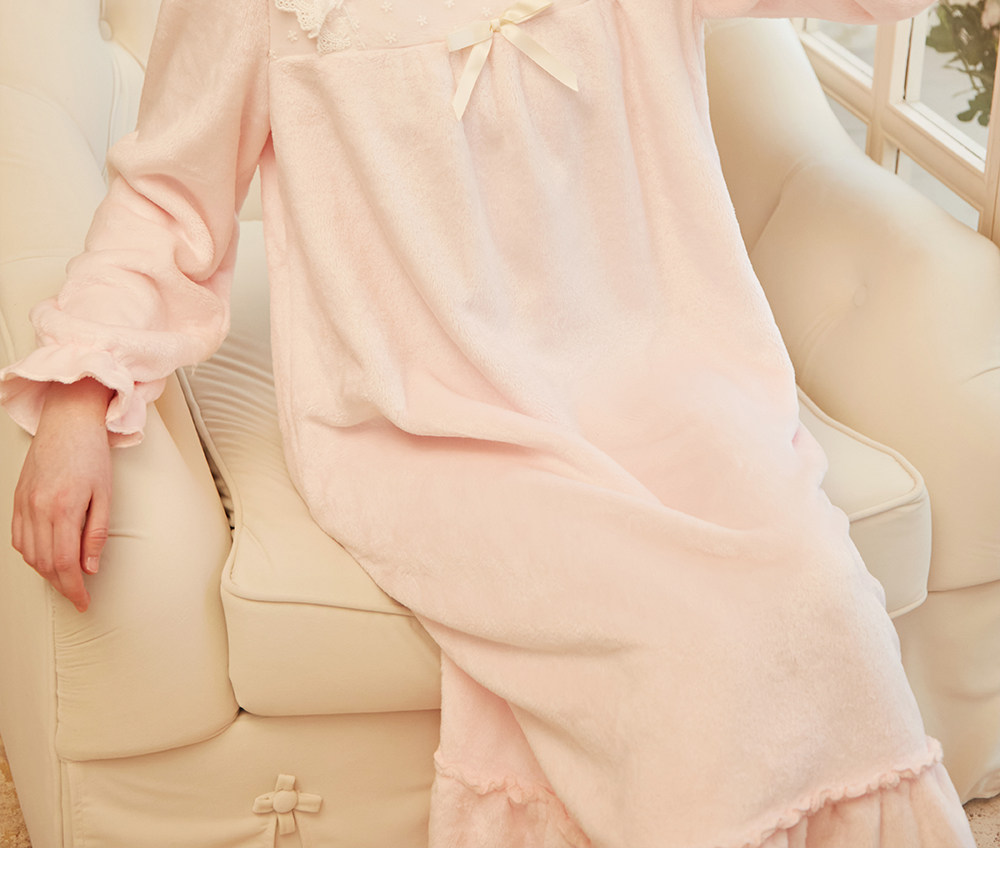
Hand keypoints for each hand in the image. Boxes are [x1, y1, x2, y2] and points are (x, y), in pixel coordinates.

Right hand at [11, 378, 113, 611]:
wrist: (67, 422)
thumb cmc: (91, 455)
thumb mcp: (104, 495)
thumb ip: (96, 533)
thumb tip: (90, 567)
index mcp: (63, 509)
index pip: (65, 563)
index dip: (73, 588)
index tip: (84, 602)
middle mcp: (37, 509)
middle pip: (44, 563)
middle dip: (61, 585)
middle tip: (78, 596)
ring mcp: (23, 504)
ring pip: (28, 553)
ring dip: (45, 572)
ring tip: (65, 580)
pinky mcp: (17, 499)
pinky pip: (17, 537)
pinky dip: (30, 554)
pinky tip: (45, 558)